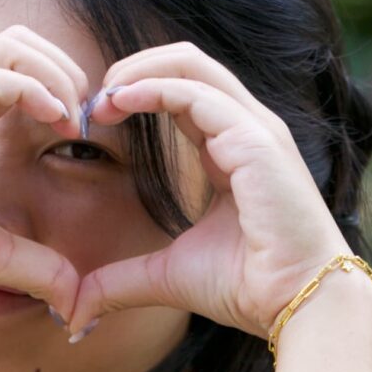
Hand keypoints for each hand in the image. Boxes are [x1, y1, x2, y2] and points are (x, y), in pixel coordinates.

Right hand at [0, 25, 89, 324]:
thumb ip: (35, 265)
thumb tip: (76, 297)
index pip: (17, 70)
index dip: (60, 89)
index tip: (82, 132)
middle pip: (18, 41)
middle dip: (64, 68)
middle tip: (86, 116)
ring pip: (9, 46)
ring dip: (56, 73)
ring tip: (74, 117)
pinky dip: (35, 90)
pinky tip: (56, 122)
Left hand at [68, 42, 355, 340]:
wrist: (296, 303)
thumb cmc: (247, 287)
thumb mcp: (168, 276)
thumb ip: (121, 280)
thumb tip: (75, 309)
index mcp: (233, 147)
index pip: (182, 91)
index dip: (135, 93)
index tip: (94, 120)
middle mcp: (248, 127)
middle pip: (186, 63)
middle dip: (132, 70)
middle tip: (92, 101)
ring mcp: (256, 128)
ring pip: (190, 64)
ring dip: (136, 72)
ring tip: (100, 100)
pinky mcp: (255, 140)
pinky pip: (196, 93)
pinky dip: (152, 89)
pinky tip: (119, 103)